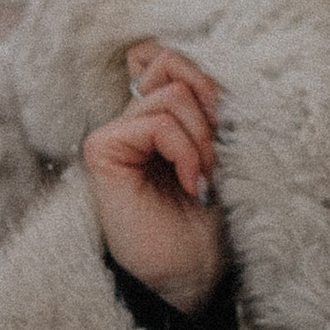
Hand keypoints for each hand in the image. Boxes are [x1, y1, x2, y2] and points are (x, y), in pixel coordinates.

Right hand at [81, 42, 228, 315]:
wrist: (192, 272)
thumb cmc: (208, 217)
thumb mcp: (220, 149)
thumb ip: (208, 105)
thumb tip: (214, 65)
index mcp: (158, 115)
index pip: (172, 57)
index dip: (208, 81)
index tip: (226, 127)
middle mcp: (133, 118)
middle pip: (174, 64)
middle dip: (212, 106)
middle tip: (218, 156)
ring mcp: (115, 132)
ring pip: (173, 94)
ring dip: (203, 138)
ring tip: (205, 177)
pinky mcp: (103, 149)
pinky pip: (158, 122)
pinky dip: (186, 151)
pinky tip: (192, 185)